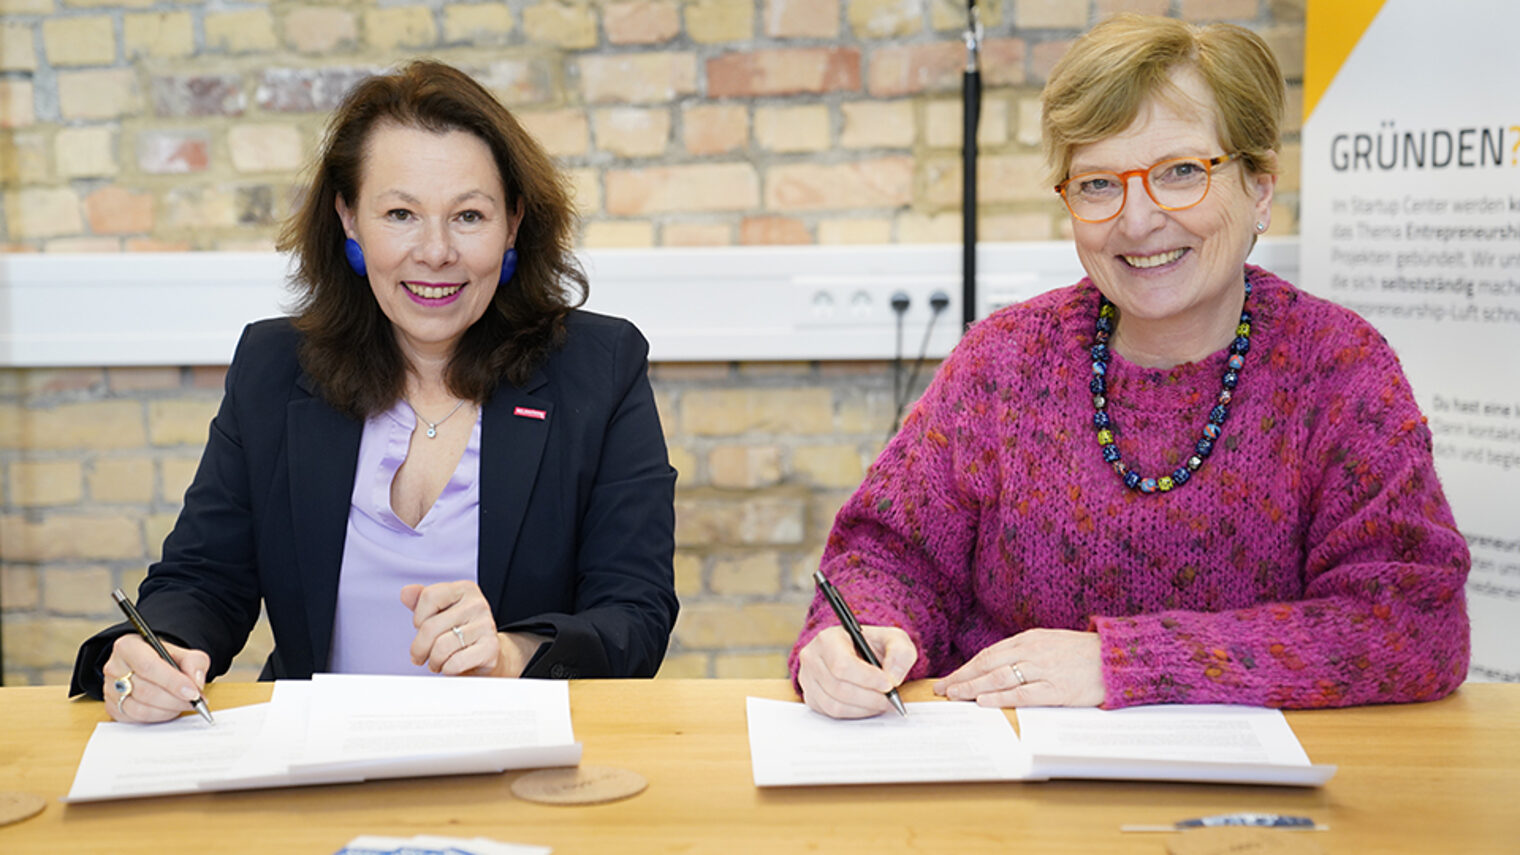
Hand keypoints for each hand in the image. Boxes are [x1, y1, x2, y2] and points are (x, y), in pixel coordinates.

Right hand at [103, 634, 209, 723]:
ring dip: (168, 710)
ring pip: (139, 708)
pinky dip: (158, 717)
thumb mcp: (184, 652)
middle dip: (175, 699)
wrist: (149, 665)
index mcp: (128, 647)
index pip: (148, 666)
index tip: (193, 693)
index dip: (172, 682)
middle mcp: (114, 668)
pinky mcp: (112, 707)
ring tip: (184, 704)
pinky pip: (136, 718)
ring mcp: (109, 689)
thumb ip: (194, 663)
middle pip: (145, 690)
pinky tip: (170, 709)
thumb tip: (195, 684)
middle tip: (195, 701)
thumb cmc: (164, 658)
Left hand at [401, 581, 544, 677]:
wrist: (487, 654)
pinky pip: (456, 662)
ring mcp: (486, 625)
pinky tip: (450, 667)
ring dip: (433, 661)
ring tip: (436, 662)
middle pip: (431, 626)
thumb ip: (421, 600)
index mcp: (465, 589)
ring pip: (441, 647)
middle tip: (419, 656)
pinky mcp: (490, 648)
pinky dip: (447, 669)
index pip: (429, 596)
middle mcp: (478, 604)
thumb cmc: (459, 631)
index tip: (420, 627)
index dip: (418, 617)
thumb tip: (406, 593)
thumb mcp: (439, 612)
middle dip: (419, 647)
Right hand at [796, 625, 916, 718]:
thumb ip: (900, 652)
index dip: (867, 679)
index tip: (888, 685)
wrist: (857, 652)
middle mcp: (812, 658)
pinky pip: (831, 713)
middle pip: (839, 687)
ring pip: (834, 704)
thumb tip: (892, 677)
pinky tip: (868, 705)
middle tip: (890, 699)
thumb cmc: (872, 645)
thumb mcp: (893, 639)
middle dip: (870, 697)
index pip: (842, 664)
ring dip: (863, 708)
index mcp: (828, 638)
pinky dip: (854, 713)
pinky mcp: (811, 697)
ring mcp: (808, 679)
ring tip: (881, 703)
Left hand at [933, 629, 1102, 707]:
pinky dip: (1000, 697)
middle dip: (962, 677)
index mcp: (1029, 639)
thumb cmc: (1083, 654)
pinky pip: (1022, 693)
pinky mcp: (1056, 688)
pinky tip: (984, 702)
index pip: (989, 654)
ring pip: (999, 678)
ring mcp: (1043, 669)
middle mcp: (1032, 652)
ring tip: (955, 695)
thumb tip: (997, 668)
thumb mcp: (1050, 644)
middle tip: (942, 689)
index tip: (949, 678)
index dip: (966, 667)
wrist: (1116, 658)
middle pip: (988, 665)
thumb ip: (1024, 653)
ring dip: (973, 687)